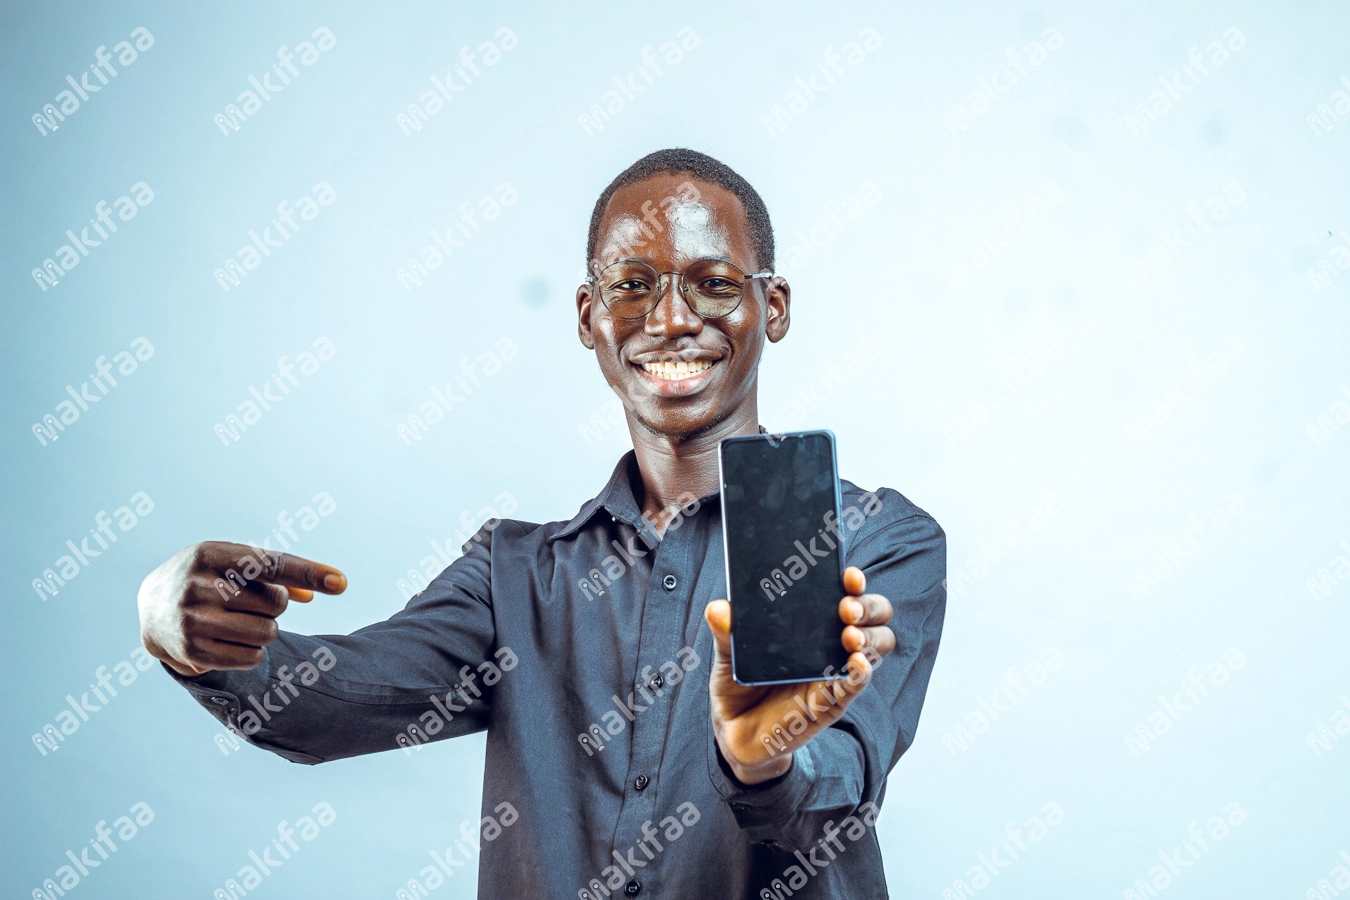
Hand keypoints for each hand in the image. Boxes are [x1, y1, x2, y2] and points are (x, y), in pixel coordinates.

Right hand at [138, 541, 345, 676]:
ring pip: (267, 633)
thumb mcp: (234, 562)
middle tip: (248, 602)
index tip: (341, 582)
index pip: (271, 564)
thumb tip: (323, 589)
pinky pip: (252, 658)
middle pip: (276, 603)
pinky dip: (254, 653)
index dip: (308, 573)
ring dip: (265, 630)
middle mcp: (196, 585)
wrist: (153, 606)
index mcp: (209, 553)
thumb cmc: (210, 577)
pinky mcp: (191, 652)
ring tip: (239, 621)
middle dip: (274, 605)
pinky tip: (233, 641)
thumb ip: (279, 571)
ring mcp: (190, 620)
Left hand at [704, 566, 894, 784]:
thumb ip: (726, 632)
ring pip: (876, 646)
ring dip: (870, 637)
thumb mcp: (729, 654)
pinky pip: (856, 684)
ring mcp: (835, 671)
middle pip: (874, 616)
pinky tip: (855, 663)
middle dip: (869, 606)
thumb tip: (718, 608)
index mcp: (811, 622)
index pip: (845, 592)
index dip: (853, 581)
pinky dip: (862, 672)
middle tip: (847, 609)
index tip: (848, 576)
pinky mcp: (832, 702)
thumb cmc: (740, 683)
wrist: (735, 731)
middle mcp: (830, 642)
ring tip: (849, 636)